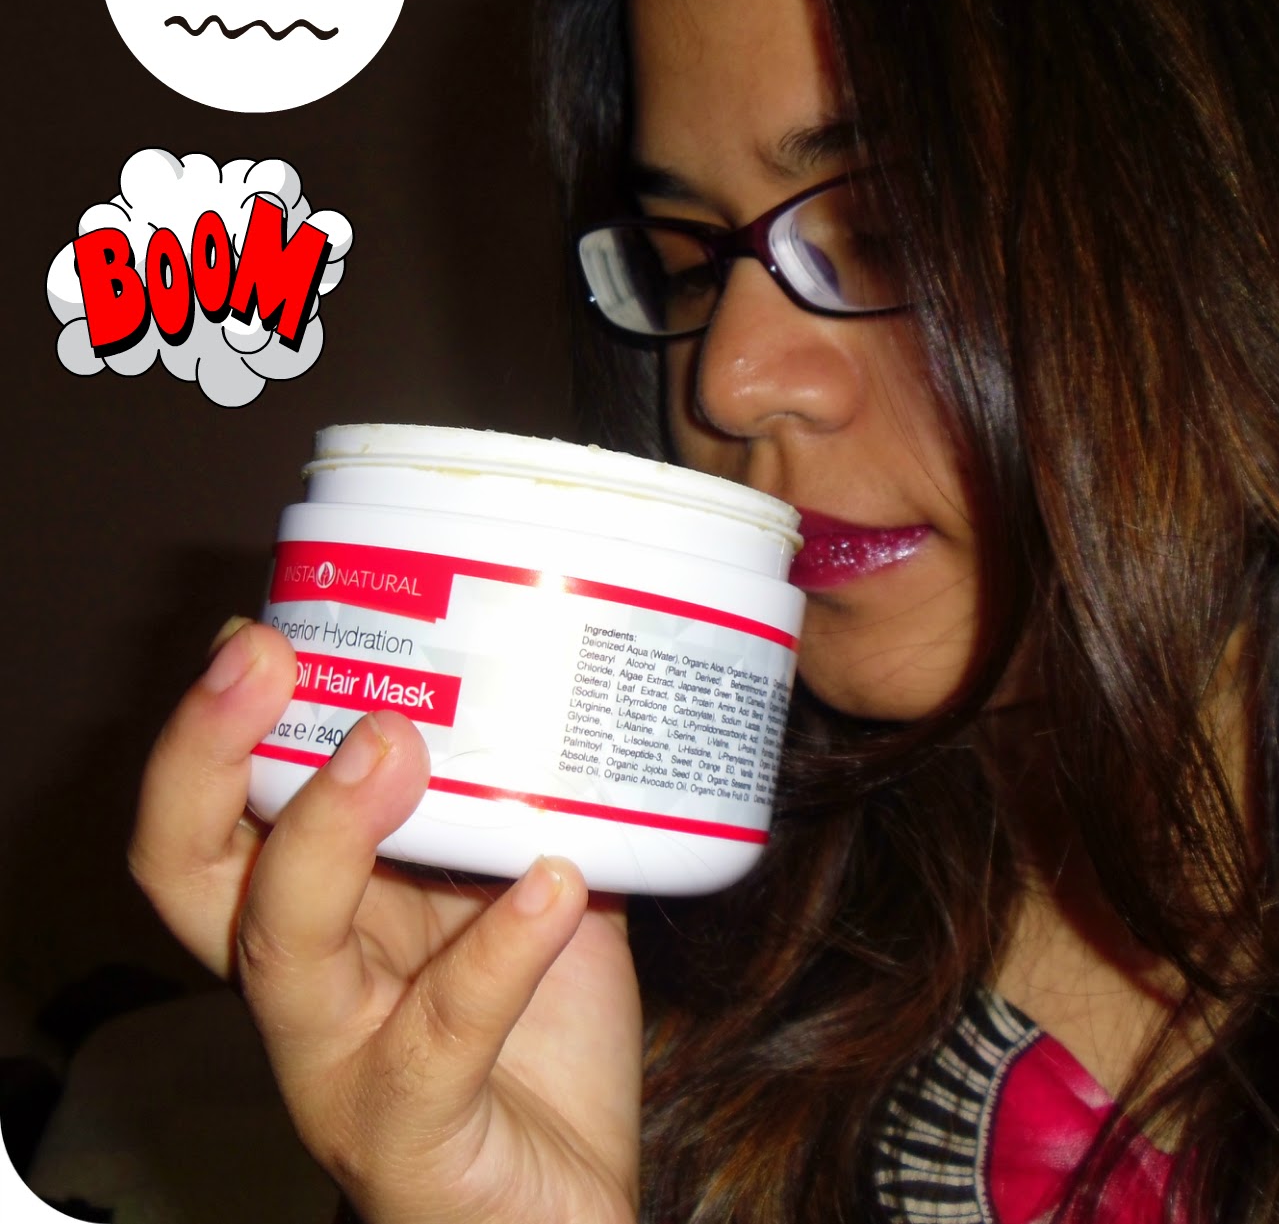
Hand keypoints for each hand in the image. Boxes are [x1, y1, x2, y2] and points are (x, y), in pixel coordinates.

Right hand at [129, 621, 640, 1223]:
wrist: (565, 1202)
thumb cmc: (536, 1044)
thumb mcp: (524, 897)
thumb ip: (528, 811)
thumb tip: (569, 684)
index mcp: (320, 917)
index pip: (214, 821)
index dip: (211, 730)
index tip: (260, 630)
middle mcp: (304, 987)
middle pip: (191, 873)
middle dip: (208, 754)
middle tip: (264, 658)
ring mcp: (343, 1068)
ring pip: (281, 949)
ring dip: (326, 835)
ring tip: (396, 746)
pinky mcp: (412, 1136)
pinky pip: (440, 1039)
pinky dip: (498, 953)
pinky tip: (556, 884)